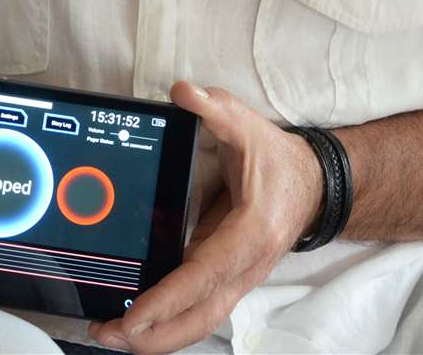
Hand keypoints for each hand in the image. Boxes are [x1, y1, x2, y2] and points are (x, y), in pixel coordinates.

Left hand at [86, 82, 322, 353]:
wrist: (314, 185)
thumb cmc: (279, 161)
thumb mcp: (249, 128)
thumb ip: (216, 109)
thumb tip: (183, 91)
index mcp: (250, 234)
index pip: (202, 275)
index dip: (166, 299)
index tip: (132, 316)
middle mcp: (245, 267)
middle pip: (199, 317)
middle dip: (154, 334)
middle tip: (107, 334)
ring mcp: (238, 279)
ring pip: (198, 321)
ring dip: (156, 336)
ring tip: (110, 336)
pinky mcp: (228, 281)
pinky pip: (197, 310)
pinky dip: (167, 322)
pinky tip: (134, 325)